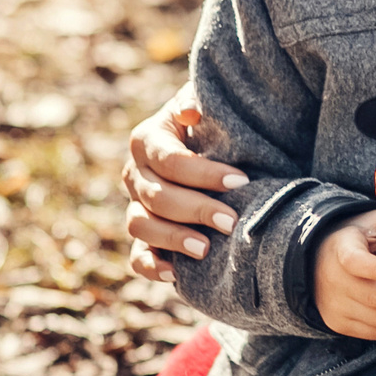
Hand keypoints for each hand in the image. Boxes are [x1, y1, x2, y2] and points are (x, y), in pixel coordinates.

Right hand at [121, 84, 246, 281]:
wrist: (213, 144)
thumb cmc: (214, 120)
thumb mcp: (208, 102)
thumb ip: (198, 102)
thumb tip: (190, 114)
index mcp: (147, 139)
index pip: (170, 160)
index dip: (204, 173)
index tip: (240, 180)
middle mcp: (135, 174)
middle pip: (157, 197)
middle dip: (196, 210)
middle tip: (231, 221)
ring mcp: (136, 206)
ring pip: (140, 226)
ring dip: (173, 239)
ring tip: (206, 248)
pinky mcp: (145, 235)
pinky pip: (136, 257)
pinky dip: (151, 266)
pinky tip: (175, 273)